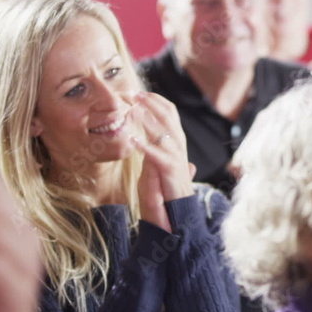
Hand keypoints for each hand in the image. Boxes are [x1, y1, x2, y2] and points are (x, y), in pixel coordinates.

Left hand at [124, 91, 193, 231]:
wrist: (178, 218)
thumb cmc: (167, 194)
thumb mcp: (156, 170)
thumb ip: (155, 155)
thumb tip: (148, 140)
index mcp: (175, 144)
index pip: (170, 115)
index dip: (155, 101)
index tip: (138, 93)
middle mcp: (178, 148)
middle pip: (169, 118)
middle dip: (151, 103)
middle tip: (132, 93)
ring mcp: (177, 160)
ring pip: (165, 133)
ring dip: (148, 119)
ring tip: (133, 108)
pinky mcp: (171, 174)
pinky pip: (158, 158)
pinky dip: (146, 147)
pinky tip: (132, 139)